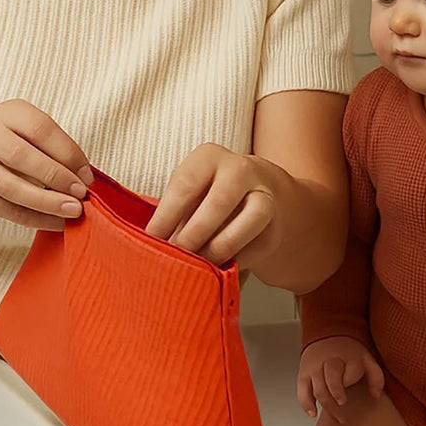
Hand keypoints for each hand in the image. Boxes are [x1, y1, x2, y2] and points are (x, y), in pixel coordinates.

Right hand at [0, 99, 93, 230]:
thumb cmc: (16, 151)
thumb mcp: (35, 141)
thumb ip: (57, 153)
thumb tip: (84, 178)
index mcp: (9, 112)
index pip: (41, 129)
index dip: (67, 153)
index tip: (87, 175)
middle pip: (22, 157)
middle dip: (57, 177)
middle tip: (80, 194)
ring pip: (11, 187)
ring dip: (47, 202)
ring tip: (71, 210)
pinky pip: (4, 209)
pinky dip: (34, 218)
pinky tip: (55, 222)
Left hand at [145, 144, 278, 265]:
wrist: (259, 192)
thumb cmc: (208, 194)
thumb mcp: (189, 190)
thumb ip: (174, 212)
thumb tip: (152, 244)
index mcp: (209, 157)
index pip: (186, 184)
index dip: (166, 216)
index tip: (151, 241)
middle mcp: (240, 169)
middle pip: (219, 202)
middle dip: (194, 235)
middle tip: (176, 257)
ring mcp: (264, 195)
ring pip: (249, 221)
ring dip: (219, 248)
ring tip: (199, 266)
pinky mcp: (275, 226)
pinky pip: (257, 246)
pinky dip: (236, 261)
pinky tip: (219, 268)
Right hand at [296, 336, 384, 422]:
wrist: (327, 335)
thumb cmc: (348, 353)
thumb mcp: (366, 359)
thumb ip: (376, 377)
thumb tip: (375, 396)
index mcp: (347, 356)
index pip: (349, 370)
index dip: (350, 380)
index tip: (356, 389)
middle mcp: (329, 360)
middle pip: (331, 377)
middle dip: (336, 392)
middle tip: (342, 404)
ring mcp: (315, 367)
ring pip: (318, 387)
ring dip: (326, 404)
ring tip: (337, 417)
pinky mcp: (304, 374)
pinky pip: (302, 390)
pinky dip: (306, 403)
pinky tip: (313, 413)